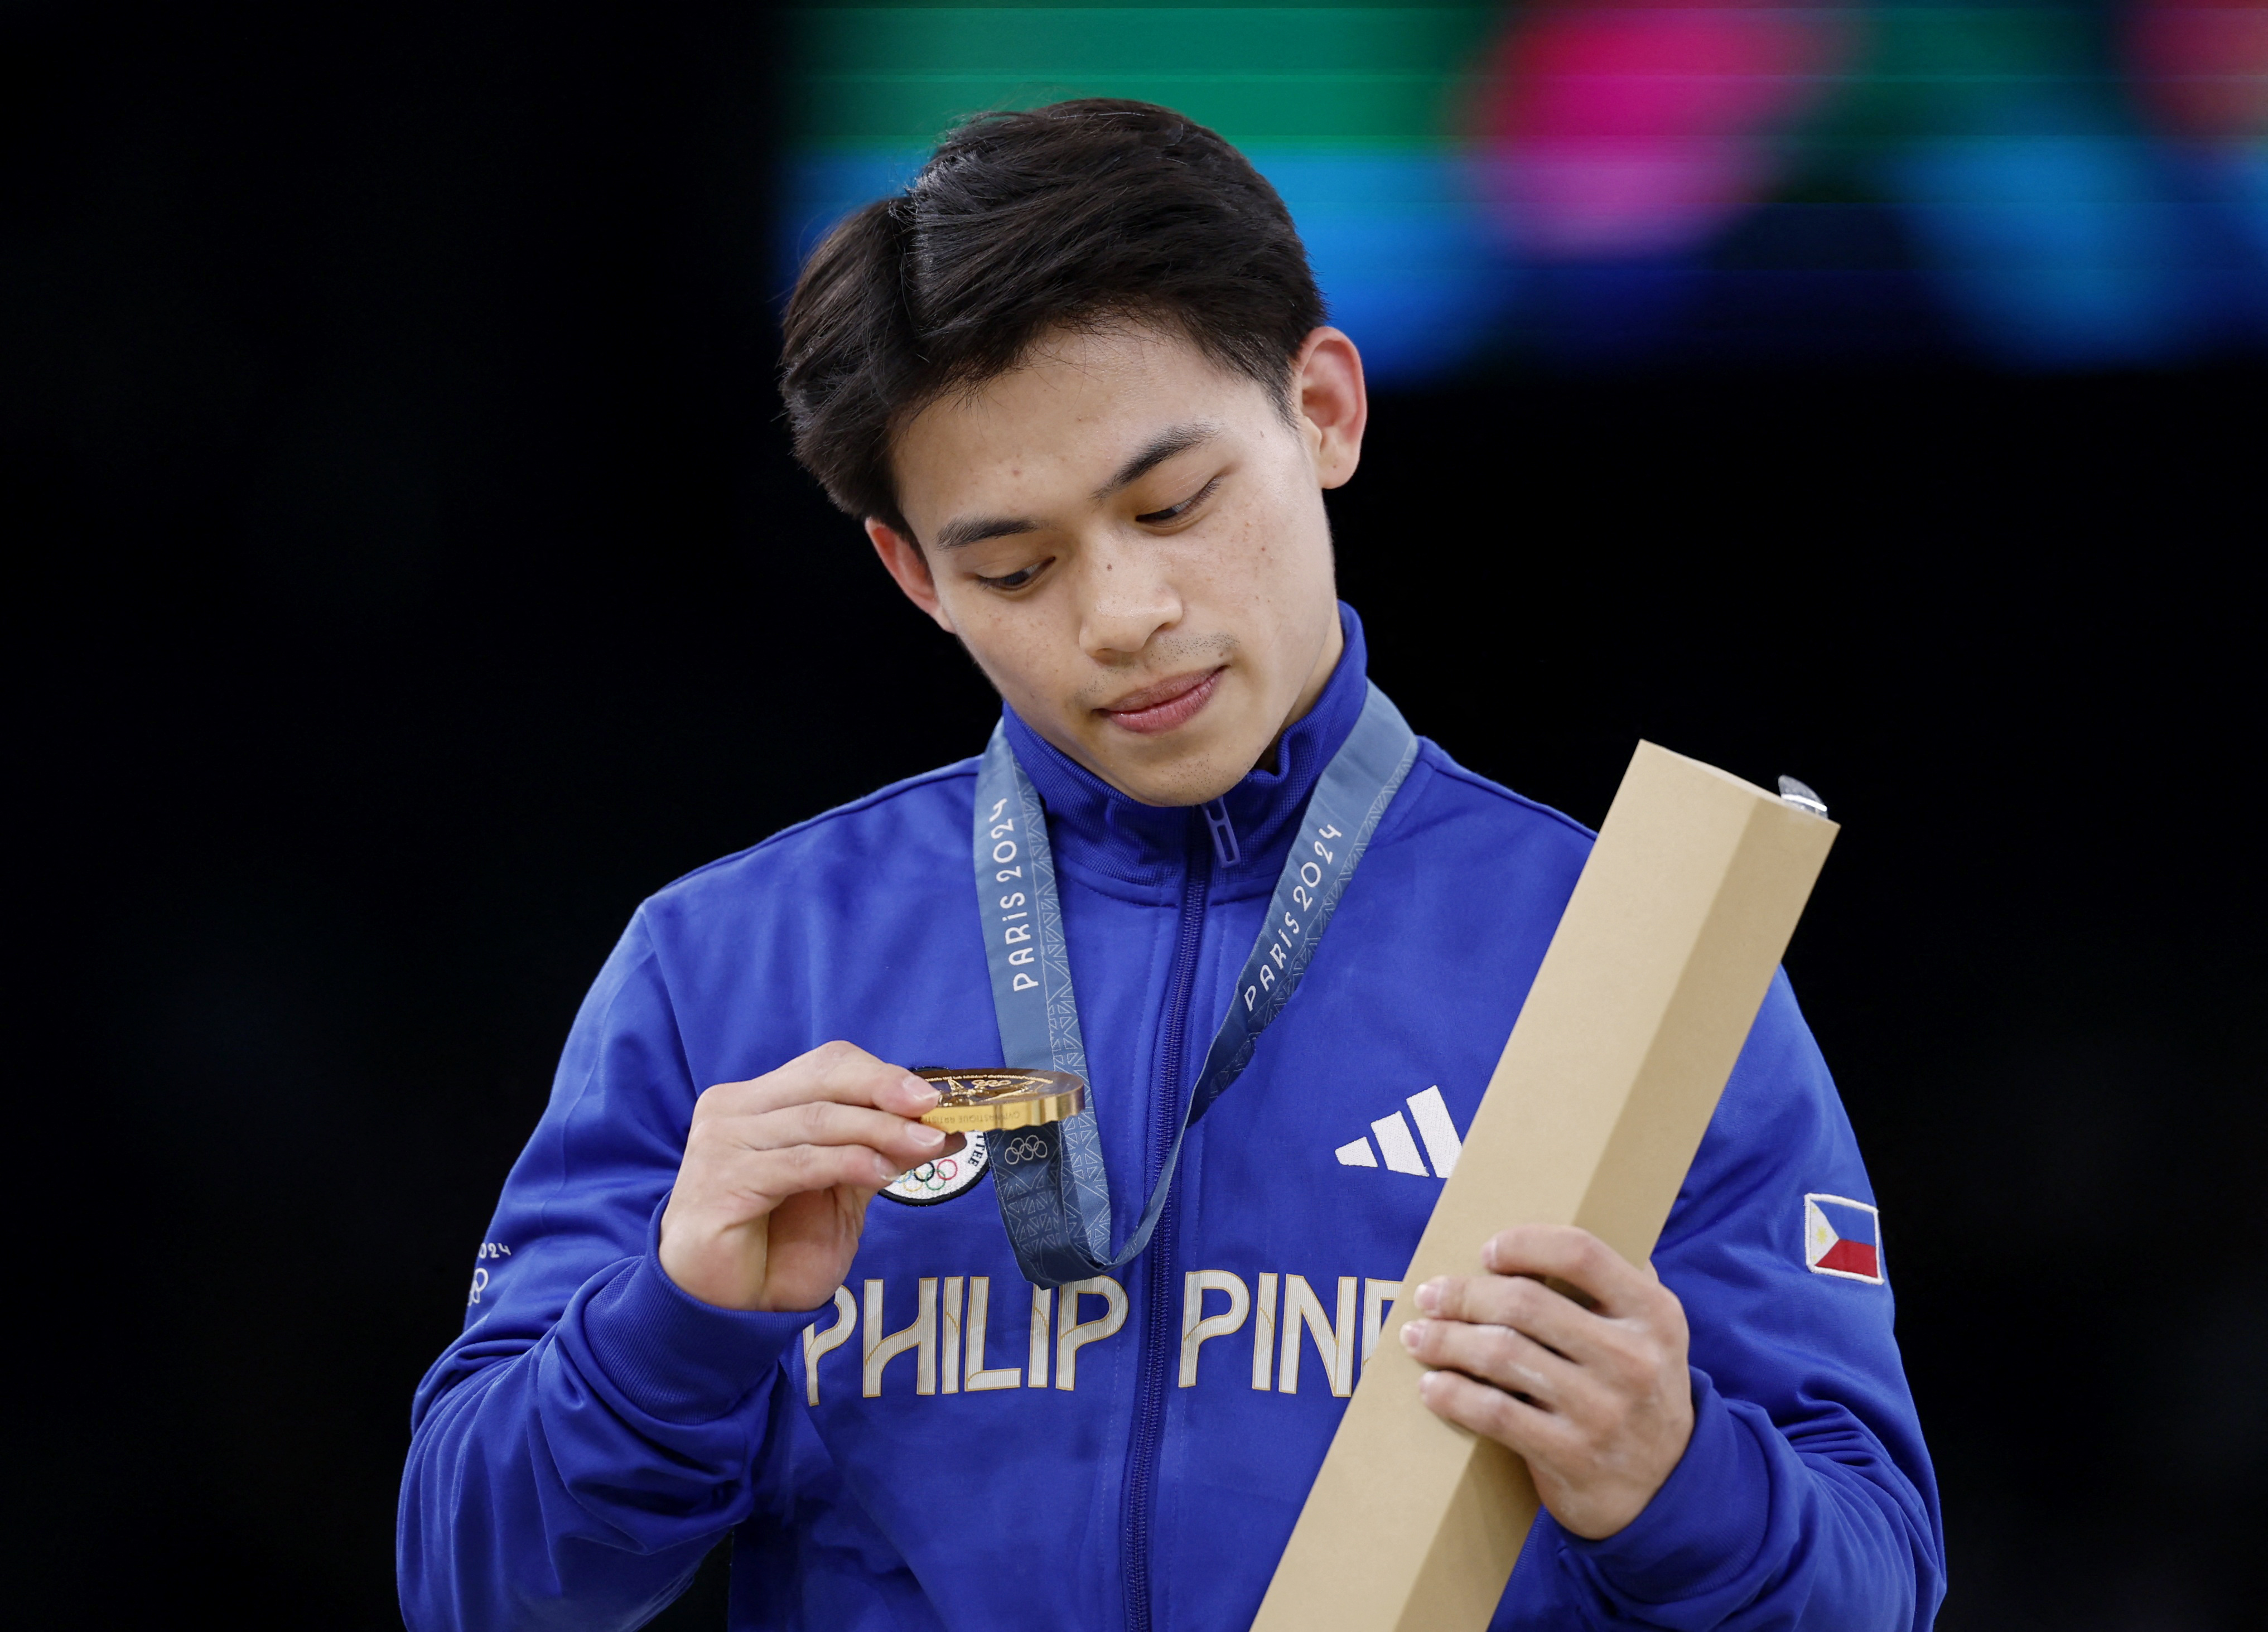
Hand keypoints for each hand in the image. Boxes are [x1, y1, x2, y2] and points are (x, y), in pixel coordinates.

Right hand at [657, 1041, 957, 1312]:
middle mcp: (733, 1111)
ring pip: (816, 1121)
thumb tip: (940, 1130)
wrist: (730, 1308)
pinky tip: (883, 1173)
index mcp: (757, 1100)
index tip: (932, 1096)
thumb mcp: (841, 1190)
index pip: (827, 1065)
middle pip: (822, 1081)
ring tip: (927, 1145)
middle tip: (934, 1110)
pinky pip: (798, 1163)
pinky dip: (848, 1162)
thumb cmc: (779, 1244)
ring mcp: (721, 1143)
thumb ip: (878, 1153)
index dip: (881, 1075)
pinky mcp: (720, 1183)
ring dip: (881, 1130)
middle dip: (885, 1093)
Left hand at [1399, 1224, 1693, 1538]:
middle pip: (1525, 1304)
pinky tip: (1431, 1386)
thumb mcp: (1652, 1333)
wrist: (1667, 1488)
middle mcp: (1633, 1360)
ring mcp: (1602, 1411)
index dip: (1524, 1243)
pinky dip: (1454, 1395)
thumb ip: (1619, 1281)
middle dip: (1463, 1295)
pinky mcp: (1572, 1457)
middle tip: (1429, 1295)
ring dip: (1446, 1341)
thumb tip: (1563, 1217)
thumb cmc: (1640, 1391)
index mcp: (1653, 1315)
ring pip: (1502, 1356)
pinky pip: (1495, 1415)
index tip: (1486, 1253)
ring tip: (1416, 1336)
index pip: (1581, 1253)